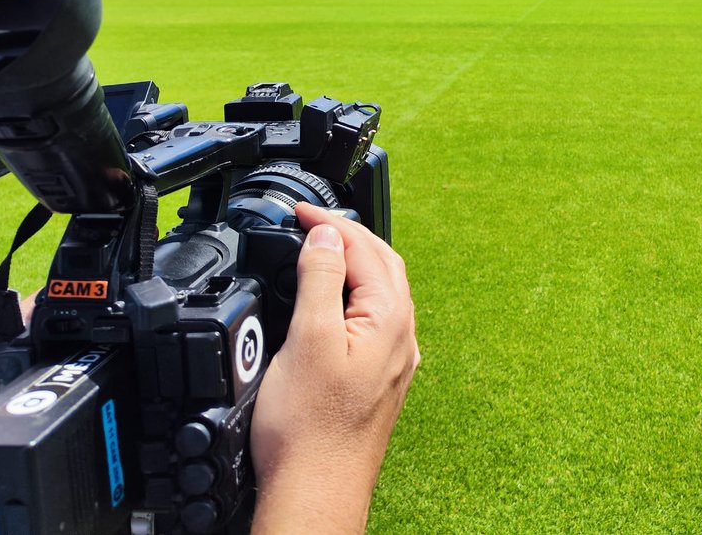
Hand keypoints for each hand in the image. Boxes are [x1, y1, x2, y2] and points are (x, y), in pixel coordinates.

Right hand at [250, 204, 418, 533]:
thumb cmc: (310, 430)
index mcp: (390, 318)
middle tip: (311, 222)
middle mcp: (401, 336)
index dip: (330, 222)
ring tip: (322, 249)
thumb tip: (327, 236)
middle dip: (348, 235)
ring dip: (355, 263)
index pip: (365, 248)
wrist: (316, 491)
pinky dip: (354, 294)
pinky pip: (374, 318)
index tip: (299, 210)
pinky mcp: (379, 379)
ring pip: (382, 291)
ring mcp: (394, 360)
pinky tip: (337, 302)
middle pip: (382, 264)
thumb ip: (321, 278)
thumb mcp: (308, 337)